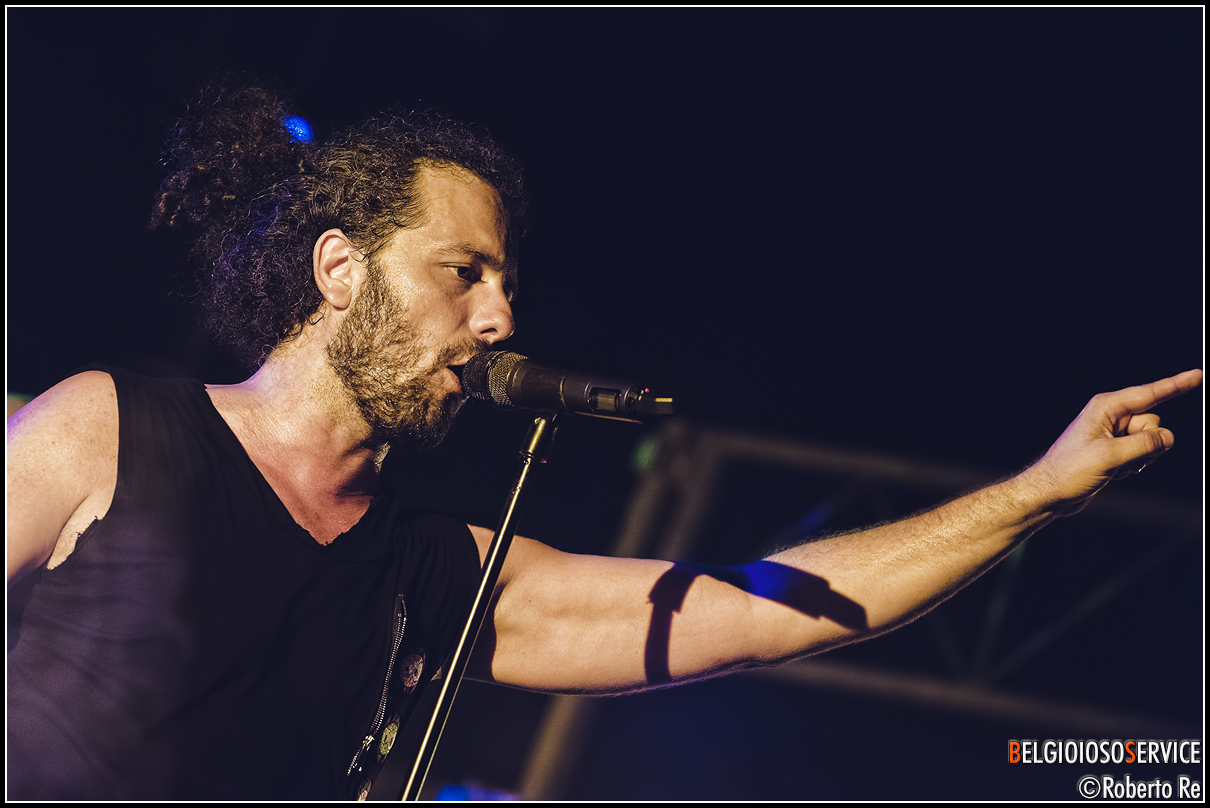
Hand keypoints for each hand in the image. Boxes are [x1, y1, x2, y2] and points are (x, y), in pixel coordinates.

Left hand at [1025, 369, 1201, 514]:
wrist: (1050, 493)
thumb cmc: (1069, 471)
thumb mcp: (1109, 457)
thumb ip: (1144, 445)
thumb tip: (1169, 437)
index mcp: (1105, 408)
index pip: (1149, 393)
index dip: (1176, 384)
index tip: (1198, 375)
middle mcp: (1111, 416)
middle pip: (1153, 423)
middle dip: (1147, 444)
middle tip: (1119, 457)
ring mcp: (1114, 433)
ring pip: (1151, 441)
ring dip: (1140, 458)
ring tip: (1113, 467)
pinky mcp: (1116, 449)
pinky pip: (1143, 453)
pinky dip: (1134, 466)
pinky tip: (1113, 473)